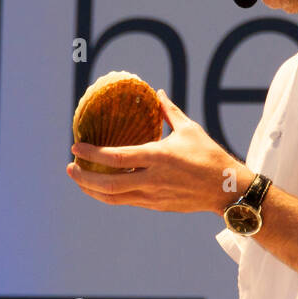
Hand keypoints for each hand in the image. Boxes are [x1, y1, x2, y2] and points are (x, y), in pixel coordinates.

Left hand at [68, 90, 249, 213]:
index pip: (116, 157)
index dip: (92, 153)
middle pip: (107, 183)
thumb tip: (158, 92)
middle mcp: (152, 179)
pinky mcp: (155, 205)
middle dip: (83, 176)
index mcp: (158, 157)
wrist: (227, 190)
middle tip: (70, 166)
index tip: (76, 146)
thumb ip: (169, 111)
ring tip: (78, 177)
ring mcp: (152, 196)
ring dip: (90, 189)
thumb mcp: (190, 130)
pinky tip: (98, 186)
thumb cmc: (209, 156)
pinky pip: (124, 201)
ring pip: (112, 197)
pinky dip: (107, 194)